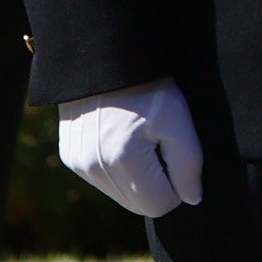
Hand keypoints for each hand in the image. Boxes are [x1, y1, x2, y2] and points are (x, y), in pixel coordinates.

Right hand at [58, 80, 206, 217]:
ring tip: (140, 136)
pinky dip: (117, 167)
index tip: (175, 152)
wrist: (104, 56)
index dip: (176, 185)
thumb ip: (188, 164)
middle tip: (159, 142)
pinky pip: (103, 179)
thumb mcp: (177, 118)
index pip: (159, 205)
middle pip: (138, 204)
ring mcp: (78, 164)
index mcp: (122, 162)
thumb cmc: (147, 85)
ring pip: (121, 194)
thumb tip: (191, 199)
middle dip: (156, 183)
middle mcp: (94, 169)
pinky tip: (122, 136)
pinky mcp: (70, 157)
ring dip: (137, 177)